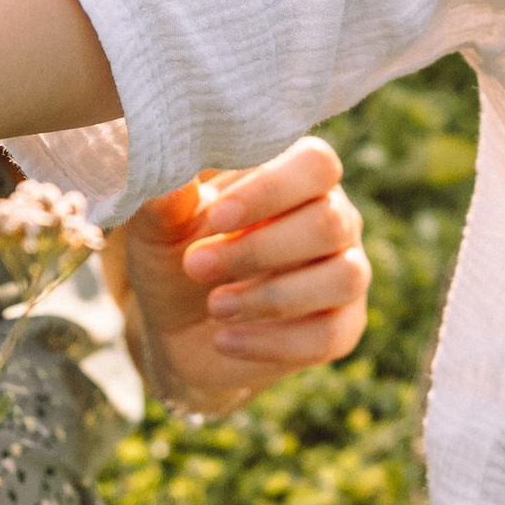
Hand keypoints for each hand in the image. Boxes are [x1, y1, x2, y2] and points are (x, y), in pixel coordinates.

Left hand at [119, 141, 370, 412]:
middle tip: (196, 267)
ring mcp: (345, 272)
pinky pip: (331, 333)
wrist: (180, 329)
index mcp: (295, 177)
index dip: (272, 188)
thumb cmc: (177, 259)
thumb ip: (165, 204)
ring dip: (273, 296)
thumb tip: (170, 180)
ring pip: (343, 277)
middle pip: (330, 222)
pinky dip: (274, 341)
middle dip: (259, 249)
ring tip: (215, 307)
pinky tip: (226, 340)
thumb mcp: (159, 231)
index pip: (315, 164)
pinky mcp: (343, 326)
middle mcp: (334, 218)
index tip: (217, 218)